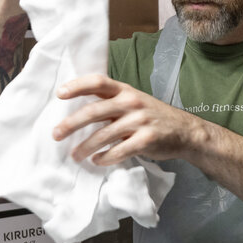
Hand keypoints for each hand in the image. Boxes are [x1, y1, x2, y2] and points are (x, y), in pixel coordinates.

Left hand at [52, 74, 206, 164]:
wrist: (185, 131)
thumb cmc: (153, 117)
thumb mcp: (134, 102)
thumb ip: (111, 103)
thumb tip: (78, 114)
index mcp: (125, 90)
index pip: (98, 82)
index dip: (77, 86)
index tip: (60, 94)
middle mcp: (131, 103)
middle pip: (94, 110)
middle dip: (71, 124)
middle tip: (56, 134)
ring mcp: (140, 121)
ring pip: (103, 135)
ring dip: (85, 147)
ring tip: (75, 156)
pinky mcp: (146, 140)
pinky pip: (119, 151)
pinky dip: (105, 158)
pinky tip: (97, 161)